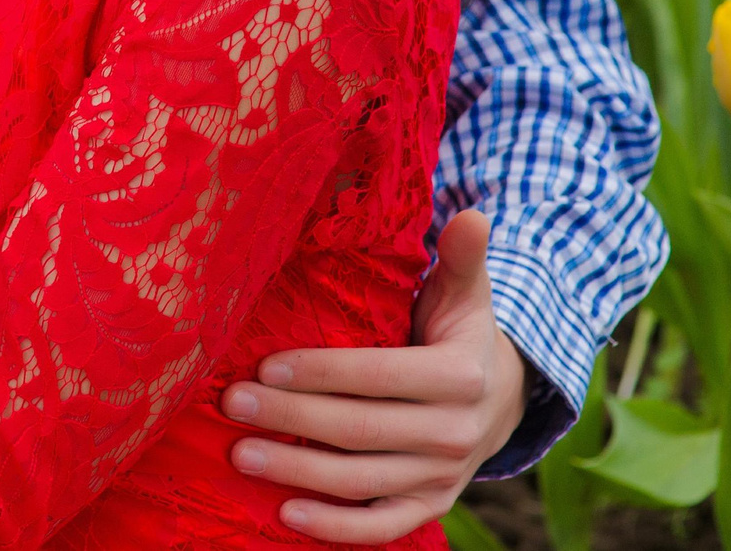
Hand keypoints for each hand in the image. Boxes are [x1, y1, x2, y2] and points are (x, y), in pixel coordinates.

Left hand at [221, 211, 526, 544]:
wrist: (500, 398)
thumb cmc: (459, 332)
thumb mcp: (464, 292)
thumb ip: (461, 256)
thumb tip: (472, 212)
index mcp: (460, 376)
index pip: (380, 376)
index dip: (321, 373)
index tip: (263, 365)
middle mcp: (455, 433)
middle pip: (360, 430)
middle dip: (291, 418)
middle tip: (231, 402)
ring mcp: (442, 476)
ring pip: (362, 481)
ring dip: (297, 472)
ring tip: (240, 455)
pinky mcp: (429, 506)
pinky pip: (381, 526)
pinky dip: (336, 528)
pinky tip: (286, 515)